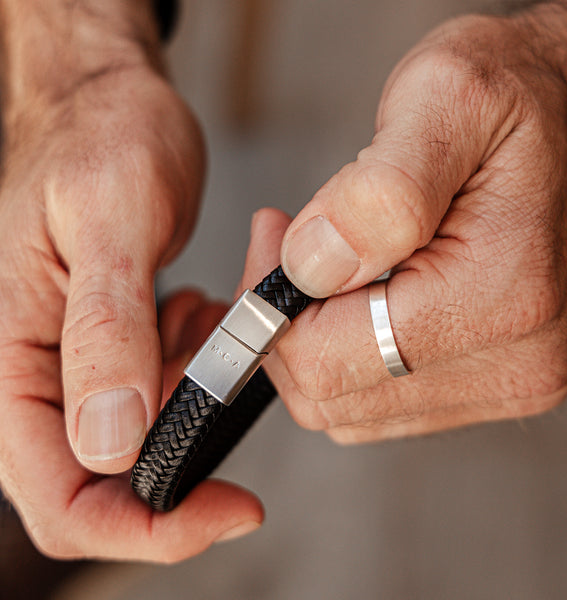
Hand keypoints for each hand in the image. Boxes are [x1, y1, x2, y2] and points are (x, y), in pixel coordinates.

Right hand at [0, 2, 261, 560]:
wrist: (111, 104)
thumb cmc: (101, 139)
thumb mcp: (108, 222)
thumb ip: (102, 333)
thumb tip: (108, 442)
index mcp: (8, 358)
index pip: (62, 497)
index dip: (146, 527)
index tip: (230, 509)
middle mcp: (37, 376)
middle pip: (109, 481)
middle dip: (186, 456)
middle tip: (230, 377)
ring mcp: (79, 364)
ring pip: (148, 435)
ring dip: (197, 396)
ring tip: (208, 317)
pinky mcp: (117, 345)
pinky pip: (167, 390)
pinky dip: (201, 367)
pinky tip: (202, 311)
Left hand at [242, 4, 566, 442]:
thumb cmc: (517, 97)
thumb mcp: (443, 99)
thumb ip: (375, 194)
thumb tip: (309, 269)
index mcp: (500, 297)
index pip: (330, 363)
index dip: (271, 308)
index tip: (273, 240)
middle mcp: (512, 361)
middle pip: (332, 398)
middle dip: (287, 326)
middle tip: (289, 247)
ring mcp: (504, 380)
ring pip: (349, 410)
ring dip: (315, 341)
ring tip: (327, 263)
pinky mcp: (489, 381)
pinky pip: (378, 403)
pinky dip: (347, 355)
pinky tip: (356, 296)